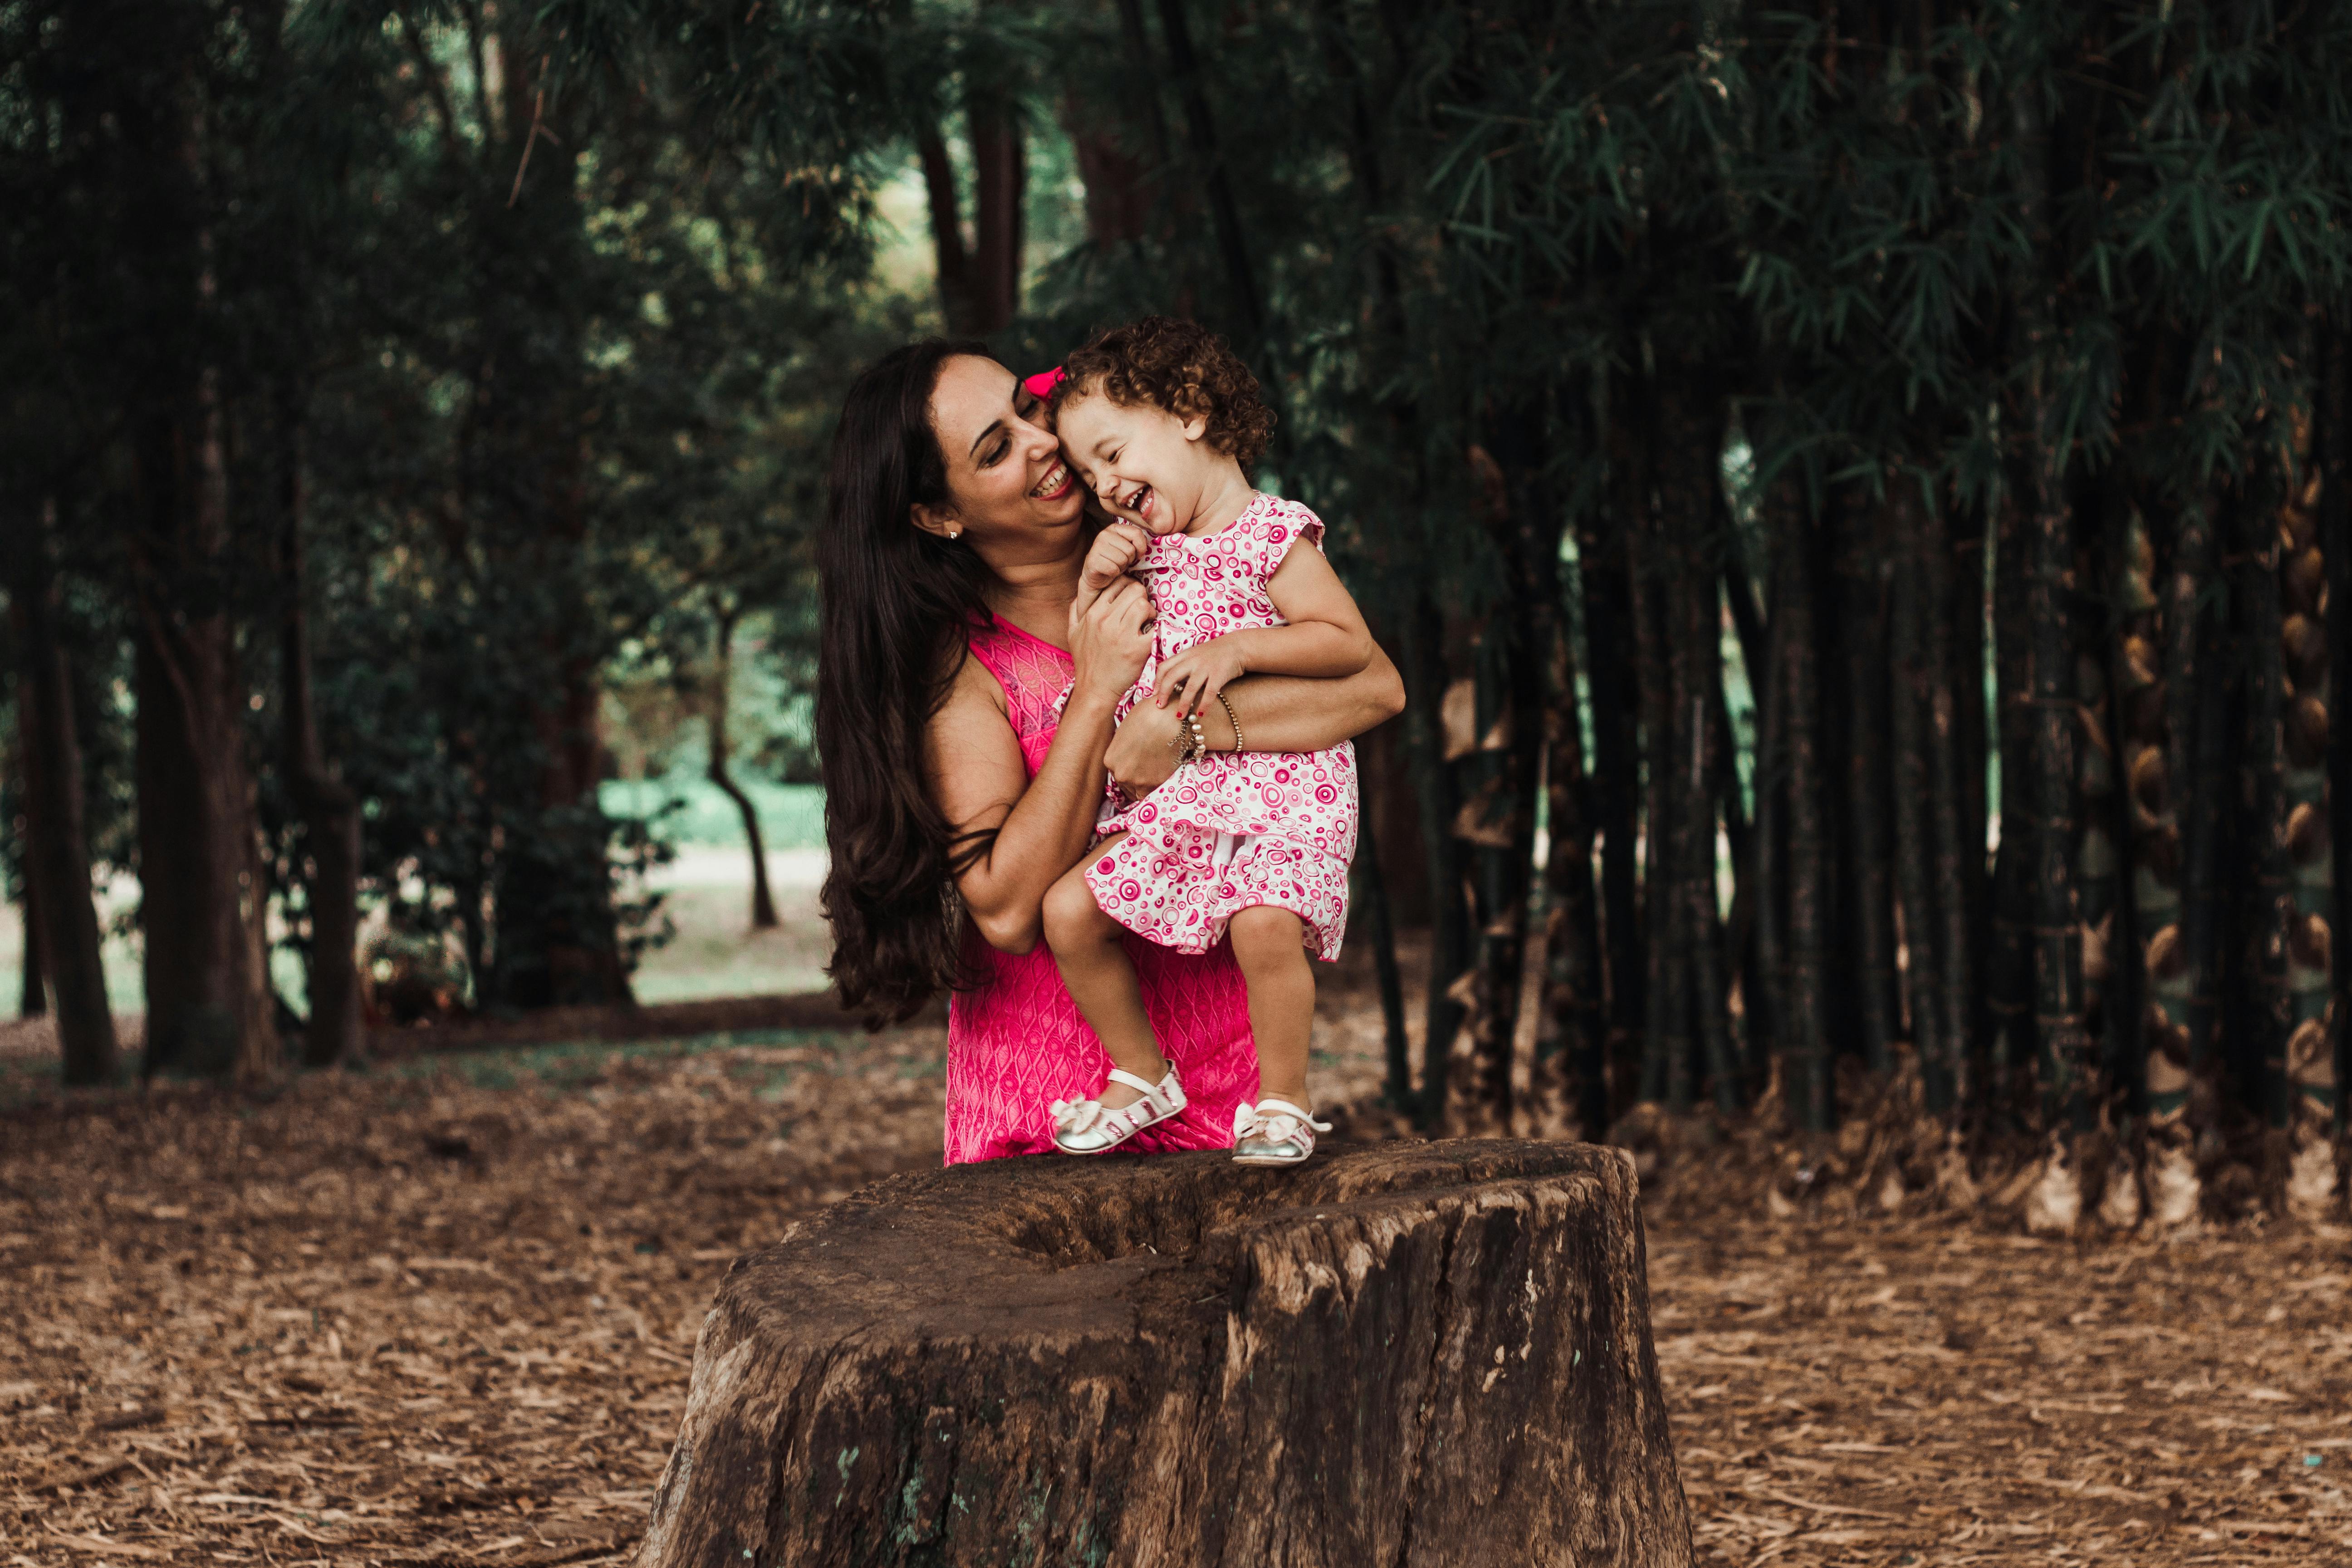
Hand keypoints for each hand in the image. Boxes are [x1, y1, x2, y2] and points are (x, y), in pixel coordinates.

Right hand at [1068, 574, 1155, 706]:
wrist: (1094, 690)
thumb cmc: (1086, 662)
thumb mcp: (1072, 633)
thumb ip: (1075, 611)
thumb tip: (1080, 595)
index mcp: (1093, 613)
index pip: (1117, 583)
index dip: (1128, 587)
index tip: (1131, 599)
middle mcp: (1106, 620)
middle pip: (1135, 590)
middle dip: (1142, 598)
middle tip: (1141, 612)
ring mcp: (1122, 635)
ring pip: (1145, 605)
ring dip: (1150, 612)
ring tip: (1146, 624)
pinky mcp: (1137, 650)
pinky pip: (1155, 628)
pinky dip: (1157, 630)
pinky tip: (1151, 637)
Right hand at [1081, 521, 1152, 595]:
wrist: (1097, 575)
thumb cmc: (1115, 560)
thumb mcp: (1128, 548)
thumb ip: (1137, 542)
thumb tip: (1144, 547)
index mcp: (1115, 528)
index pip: (1136, 533)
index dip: (1141, 547)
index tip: (1137, 554)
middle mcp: (1104, 534)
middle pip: (1130, 549)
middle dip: (1129, 560)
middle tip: (1120, 561)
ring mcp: (1097, 546)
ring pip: (1122, 559)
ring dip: (1121, 567)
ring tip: (1115, 565)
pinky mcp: (1092, 560)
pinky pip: (1113, 569)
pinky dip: (1114, 573)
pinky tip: (1109, 571)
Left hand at [1104, 698, 1182, 797]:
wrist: (1169, 717)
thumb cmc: (1148, 714)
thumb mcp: (1127, 728)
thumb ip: (1124, 744)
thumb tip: (1131, 746)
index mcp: (1110, 760)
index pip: (1117, 773)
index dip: (1129, 770)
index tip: (1138, 768)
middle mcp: (1121, 774)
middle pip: (1126, 785)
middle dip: (1137, 779)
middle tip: (1149, 770)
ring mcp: (1138, 781)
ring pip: (1141, 792)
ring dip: (1148, 785)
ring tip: (1159, 771)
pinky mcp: (1156, 784)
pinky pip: (1156, 791)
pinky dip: (1160, 785)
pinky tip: (1166, 773)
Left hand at [1152, 634, 1248, 716]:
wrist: (1239, 646)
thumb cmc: (1216, 654)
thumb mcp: (1196, 654)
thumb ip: (1184, 665)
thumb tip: (1171, 683)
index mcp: (1185, 655)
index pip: (1164, 667)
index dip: (1157, 681)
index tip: (1154, 694)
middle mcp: (1193, 660)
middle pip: (1171, 677)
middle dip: (1164, 693)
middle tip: (1160, 707)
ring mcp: (1206, 667)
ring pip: (1189, 688)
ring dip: (1183, 704)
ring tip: (1180, 716)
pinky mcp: (1219, 674)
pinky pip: (1209, 693)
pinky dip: (1204, 705)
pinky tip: (1200, 714)